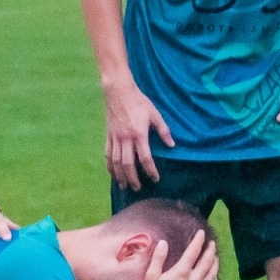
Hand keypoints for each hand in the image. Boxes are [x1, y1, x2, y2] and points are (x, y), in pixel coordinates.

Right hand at [103, 76, 174, 190]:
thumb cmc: (139, 101)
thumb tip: (172, 145)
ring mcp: (115, 137)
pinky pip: (108, 153)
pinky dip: (109, 165)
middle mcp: (125, 138)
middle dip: (132, 178)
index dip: (150, 170)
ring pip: (115, 161)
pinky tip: (112, 173)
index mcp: (139, 134)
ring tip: (124, 185)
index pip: (145, 157)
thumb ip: (163, 130)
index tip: (155, 178)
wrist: (118, 91)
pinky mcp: (108, 135)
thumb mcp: (155, 114)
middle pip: (128, 164)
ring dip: (119, 175)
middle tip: (137, 188)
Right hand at [138, 232, 218, 279]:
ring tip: (215, 257)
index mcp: (181, 272)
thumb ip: (158, 258)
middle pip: (207, 261)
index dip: (198, 241)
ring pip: (213, 274)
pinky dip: (215, 279)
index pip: (193, 251)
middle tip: (212, 243)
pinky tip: (214, 276)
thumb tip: (163, 243)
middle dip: (210, 250)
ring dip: (215, 263)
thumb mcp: (151, 277)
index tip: (201, 233)